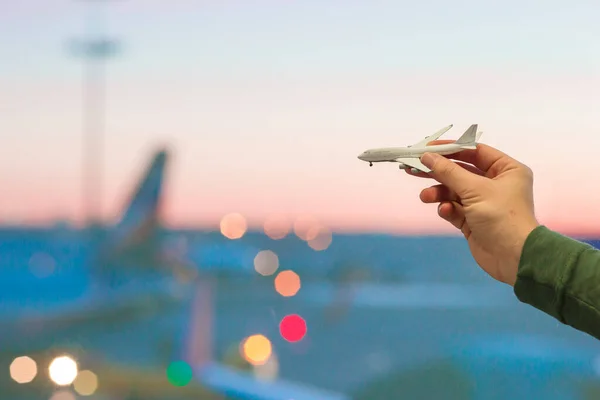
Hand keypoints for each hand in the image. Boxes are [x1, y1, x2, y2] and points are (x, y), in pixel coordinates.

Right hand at [407, 141, 539, 285]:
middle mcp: (496, 184)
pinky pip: (455, 209)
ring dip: (439, 193)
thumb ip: (448, 171)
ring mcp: (484, 203)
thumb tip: (426, 156)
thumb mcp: (474, 189)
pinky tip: (445, 212)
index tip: (427, 149)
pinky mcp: (474, 221)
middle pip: (460, 172)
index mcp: (506, 170)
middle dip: (438, 172)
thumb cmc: (500, 216)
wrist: (513, 258)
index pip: (474, 152)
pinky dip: (448, 209)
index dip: (450, 149)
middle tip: (414, 169)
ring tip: (425, 197)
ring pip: (454, 191)